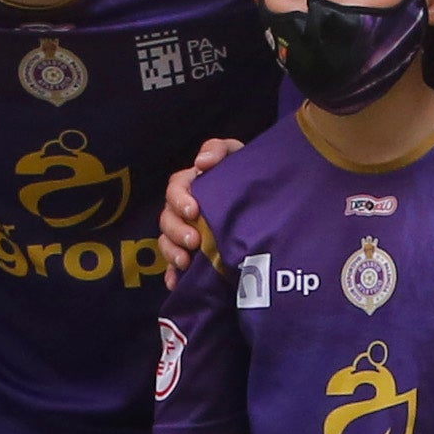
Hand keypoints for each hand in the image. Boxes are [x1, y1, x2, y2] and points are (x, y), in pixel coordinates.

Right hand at [155, 135, 245, 277]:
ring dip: (172, 252)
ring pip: (167, 243)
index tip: (194, 211)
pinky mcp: (191, 255)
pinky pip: (174, 268)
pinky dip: (173, 276)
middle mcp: (183, 210)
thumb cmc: (246, 175)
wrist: (267, 200)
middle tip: (194, 241)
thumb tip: (201, 163)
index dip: (180, 200)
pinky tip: (176, 284)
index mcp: (190, 184)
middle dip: (177, 231)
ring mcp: (185, 233)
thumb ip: (218, 149)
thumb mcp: (236, 155)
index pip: (175, 188)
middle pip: (167, 219)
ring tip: (186, 262)